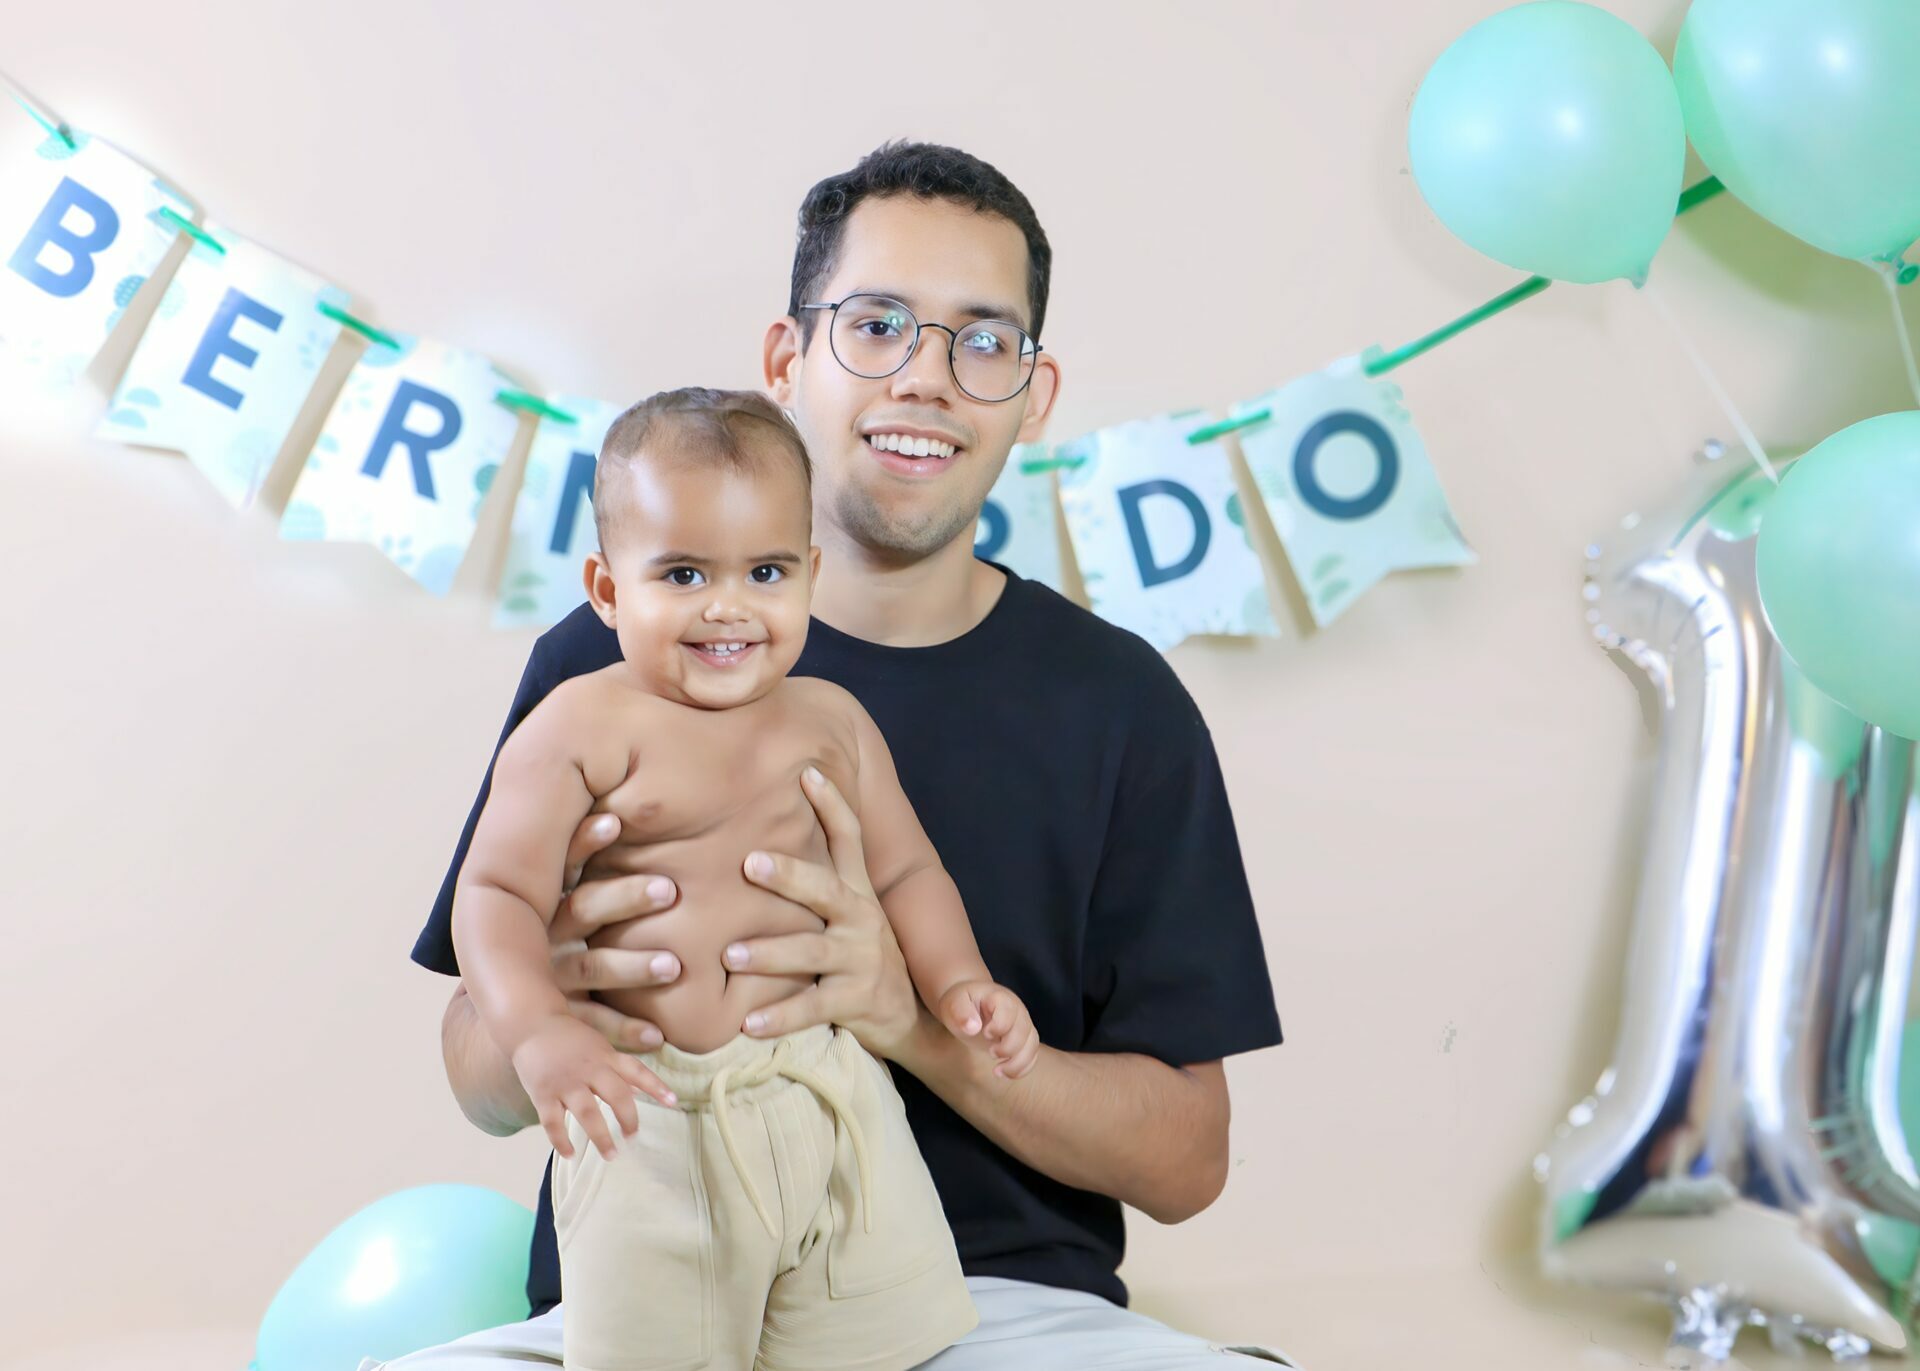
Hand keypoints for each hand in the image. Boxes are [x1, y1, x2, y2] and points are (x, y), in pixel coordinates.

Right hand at [512, 1014, 678, 1160]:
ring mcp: (565, 1082)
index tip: (673, 1102)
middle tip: (633, 1137)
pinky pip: (553, 1123)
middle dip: (628, 1119)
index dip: (656, 1086)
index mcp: (605, 1056)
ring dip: (601, 1137)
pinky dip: (562, 1141)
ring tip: (611, 1155)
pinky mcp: (542, 1094)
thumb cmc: (569, 1037)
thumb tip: (639, 1094)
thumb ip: (617, 1069)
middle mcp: (589, 1069)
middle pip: (616, 1095)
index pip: (637, 1070)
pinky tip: (571, 1154)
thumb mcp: (598, 1046)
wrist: (529, 1024)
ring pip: (587, 1113)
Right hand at [549, 812, 681, 1052]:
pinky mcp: (557, 1021)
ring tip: (674, 965)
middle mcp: (545, 935)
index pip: (566, 863)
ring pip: (593, 967)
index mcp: (549, 900)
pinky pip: (593, 1026)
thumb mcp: (567, 905)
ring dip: (634, 966)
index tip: (615, 819)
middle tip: (669, 888)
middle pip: (584, 909)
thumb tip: (640, 807)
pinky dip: (625, 1030)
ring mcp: (548, 978)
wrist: (503, 1023)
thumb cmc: (558, 946)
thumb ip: (597, 870)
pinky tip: (658, 1034)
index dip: (586, 840)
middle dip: (625, 897)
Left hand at [723, 767, 919, 1059]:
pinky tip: (746, 1025)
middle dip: (789, 876)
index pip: (849, 839)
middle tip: (749, 862)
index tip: (808, 772)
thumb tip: (758, 840)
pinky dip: (777, 1017)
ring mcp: (860, 961)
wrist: (910, 1016)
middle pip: (825, 890)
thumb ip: (817, 884)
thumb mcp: (850, 914)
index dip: (832, 805)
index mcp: (858, 892)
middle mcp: (861, 920)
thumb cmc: (860, 956)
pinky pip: (811, 1009)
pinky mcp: (855, 1002)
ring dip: (770, 953)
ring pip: (811, 953)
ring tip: (731, 955)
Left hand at [938, 980, 1039, 1078]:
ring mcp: (1022, 1025)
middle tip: (990, 1052)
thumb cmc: (961, 1003)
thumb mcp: (954, 1002)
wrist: (967, 1005)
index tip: (985, 1033)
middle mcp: (1017, 1010)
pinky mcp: (1023, 1039)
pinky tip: (1004, 1073)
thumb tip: (973, 1028)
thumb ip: (961, 1012)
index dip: (999, 1027)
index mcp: (1000, 998)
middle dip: (1009, 1048)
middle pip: (1025, 1031)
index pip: (1009, 1013)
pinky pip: (1031, 1055)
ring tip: (997, 1071)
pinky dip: (1021, 1069)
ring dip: (1017, 1063)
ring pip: (1032, 1045)